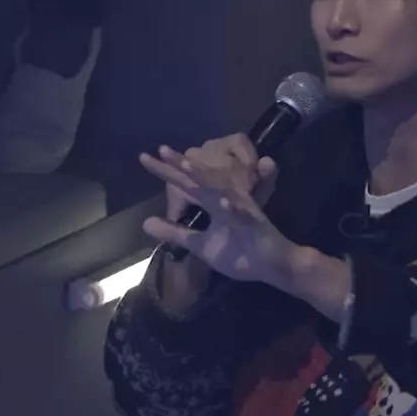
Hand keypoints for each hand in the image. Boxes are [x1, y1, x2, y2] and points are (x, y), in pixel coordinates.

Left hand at [139, 140, 296, 285]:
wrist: (273, 267)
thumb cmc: (240, 252)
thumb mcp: (200, 244)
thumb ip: (175, 232)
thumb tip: (145, 222)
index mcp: (212, 204)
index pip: (185, 185)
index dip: (166, 172)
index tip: (143, 158)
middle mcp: (225, 200)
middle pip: (200, 180)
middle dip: (182, 164)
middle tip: (162, 149)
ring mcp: (241, 211)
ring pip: (222, 191)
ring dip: (206, 178)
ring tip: (187, 164)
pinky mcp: (255, 224)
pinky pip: (244, 215)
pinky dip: (234, 209)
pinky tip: (224, 203)